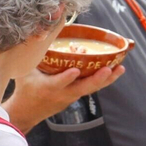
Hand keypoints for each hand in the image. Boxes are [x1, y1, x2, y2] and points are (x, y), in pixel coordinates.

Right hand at [5, 63, 125, 129]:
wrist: (27, 112)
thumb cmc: (25, 89)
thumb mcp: (24, 72)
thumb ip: (33, 55)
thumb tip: (39, 34)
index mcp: (48, 87)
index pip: (58, 82)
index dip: (67, 77)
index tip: (75, 71)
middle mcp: (62, 93)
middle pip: (83, 88)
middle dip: (97, 79)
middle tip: (108, 69)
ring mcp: (70, 96)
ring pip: (91, 89)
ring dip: (106, 79)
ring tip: (120, 69)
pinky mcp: (75, 96)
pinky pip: (90, 88)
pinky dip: (102, 80)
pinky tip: (114, 70)